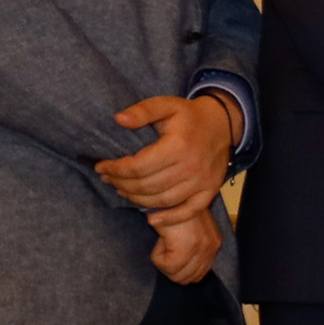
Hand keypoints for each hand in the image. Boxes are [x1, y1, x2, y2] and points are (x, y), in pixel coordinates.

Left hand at [97, 91, 237, 212]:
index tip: (101, 167)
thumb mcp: (166, 104)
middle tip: (108, 179)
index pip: (138, 166)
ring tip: (123, 191)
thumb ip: (142, 111)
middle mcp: (191, 167)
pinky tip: (152, 220)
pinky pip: (189, 211)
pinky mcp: (210, 190)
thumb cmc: (189, 115)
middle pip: (147, 186)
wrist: (223, 124)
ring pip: (162, 200)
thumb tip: (118, 119)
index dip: (115, 169)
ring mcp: (202, 181)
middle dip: (122, 184)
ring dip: (137, 199)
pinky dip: (169, 219)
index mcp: (177, 145)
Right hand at [148, 207, 221, 284]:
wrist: (167, 196)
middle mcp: (212, 247)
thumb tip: (183, 271)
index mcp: (215, 244)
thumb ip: (191, 250)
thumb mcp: (190, 231)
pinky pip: (167, 267)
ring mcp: (201, 248)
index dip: (179, 268)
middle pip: (188, 279)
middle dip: (171, 268)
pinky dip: (157, 257)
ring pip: (177, 276)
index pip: (198, 276)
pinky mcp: (187, 248)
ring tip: (164, 242)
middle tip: (166, 247)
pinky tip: (161, 240)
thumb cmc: (173, 210)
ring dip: (164, 262)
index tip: (172, 250)